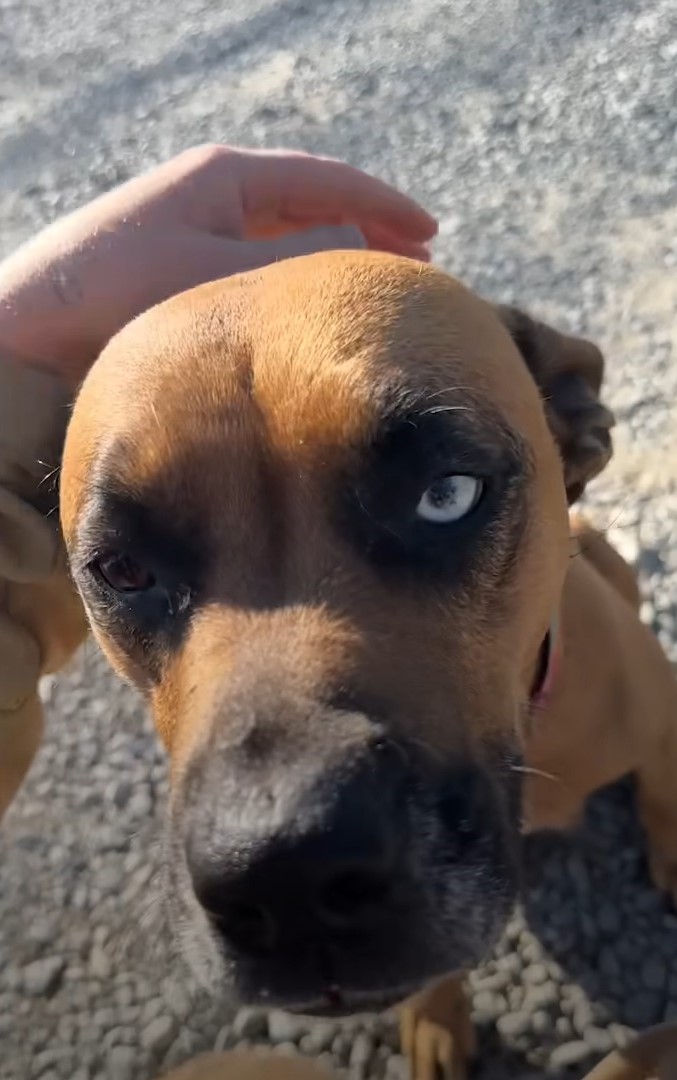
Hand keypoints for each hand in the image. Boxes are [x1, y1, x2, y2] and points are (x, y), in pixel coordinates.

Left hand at [0, 144, 436, 384]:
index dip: (384, 205)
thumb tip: (356, 245)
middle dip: (368, 229)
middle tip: (420, 263)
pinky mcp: (185, 266)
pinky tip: (317, 303)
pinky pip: (261, 264)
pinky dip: (298, 279)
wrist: (36, 323)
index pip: (326, 181)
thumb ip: (296, 257)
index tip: (432, 231)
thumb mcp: (219, 270)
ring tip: (378, 284)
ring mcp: (200, 228)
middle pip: (313, 205)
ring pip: (288, 236)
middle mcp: (217, 194)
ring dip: (336, 256)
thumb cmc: (120, 291)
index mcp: (228, 176)